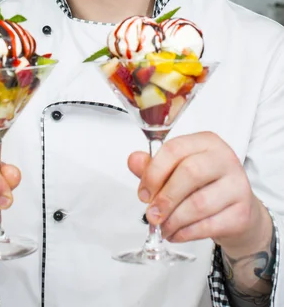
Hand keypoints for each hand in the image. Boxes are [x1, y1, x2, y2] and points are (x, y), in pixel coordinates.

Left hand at [128, 132, 271, 256]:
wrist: (237, 211)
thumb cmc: (204, 186)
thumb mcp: (177, 170)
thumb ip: (153, 166)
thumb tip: (134, 160)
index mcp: (206, 142)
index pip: (175, 149)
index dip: (154, 172)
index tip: (143, 192)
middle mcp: (225, 158)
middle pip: (190, 173)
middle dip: (165, 197)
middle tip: (151, 214)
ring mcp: (238, 185)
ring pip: (199, 203)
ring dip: (174, 219)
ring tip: (163, 227)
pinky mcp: (242, 212)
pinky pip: (209, 225)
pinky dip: (187, 233)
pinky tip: (176, 233)